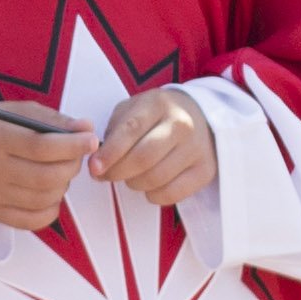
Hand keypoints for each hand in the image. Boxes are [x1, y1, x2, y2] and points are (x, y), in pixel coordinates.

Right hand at [0, 107, 91, 232]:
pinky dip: (51, 208)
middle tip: (75, 155)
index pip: (43, 147)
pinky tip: (50, 192)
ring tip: (59, 171)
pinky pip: (34, 220)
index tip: (90, 139)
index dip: (73, 145)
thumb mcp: (18, 113)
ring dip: (63, 185)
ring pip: (45, 199)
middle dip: (72, 165)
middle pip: (47, 176)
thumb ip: (54, 120)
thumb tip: (87, 130)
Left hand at [90, 87, 218, 206]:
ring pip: (155, 179)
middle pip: (143, 158)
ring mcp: (196, 148)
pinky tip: (150, 185)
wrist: (200, 117)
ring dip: (134, 183)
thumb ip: (114, 130)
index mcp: (159, 104)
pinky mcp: (205, 170)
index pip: (130, 130)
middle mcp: (181, 124)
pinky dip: (153, 195)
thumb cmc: (158, 116)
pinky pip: (172, 194)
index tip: (95, 167)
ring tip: (130, 176)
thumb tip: (99, 159)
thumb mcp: (134, 109)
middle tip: (106, 175)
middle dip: (117, 172)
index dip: (110, 152)